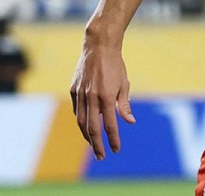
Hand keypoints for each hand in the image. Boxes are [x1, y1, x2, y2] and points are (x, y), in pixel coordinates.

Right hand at [69, 37, 135, 159]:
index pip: (109, 125)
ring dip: (87, 136)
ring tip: (93, 145)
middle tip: (102, 156)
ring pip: (81, 122)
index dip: (113, 139)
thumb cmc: (115, 66)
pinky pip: (77, 110)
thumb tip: (130, 122)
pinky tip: (86, 127)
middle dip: (97, 145)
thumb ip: (124, 105)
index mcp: (106, 97)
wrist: (98, 47)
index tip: (116, 149)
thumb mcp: (124, 84)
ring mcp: (80, 94)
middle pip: (92, 128)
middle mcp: (91, 98)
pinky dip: (81, 121)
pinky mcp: (73, 90)